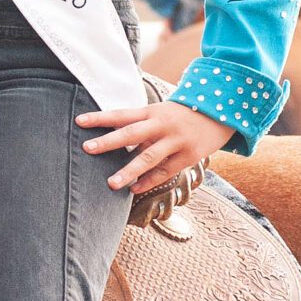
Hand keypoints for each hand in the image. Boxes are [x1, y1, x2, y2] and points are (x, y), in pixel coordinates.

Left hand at [75, 101, 234, 194]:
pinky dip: (149, 180)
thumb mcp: (160, 114)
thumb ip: (140, 127)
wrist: (221, 112)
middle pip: (131, 133)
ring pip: (149, 157)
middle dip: (108, 141)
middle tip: (87, 148)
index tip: (79, 122)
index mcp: (152, 111)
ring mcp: (176, 140)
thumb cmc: (181, 115)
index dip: (100, 118)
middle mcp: (162, 124)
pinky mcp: (189, 156)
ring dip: (129, 170)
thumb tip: (112, 141)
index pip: (121, 114)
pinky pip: (166, 171)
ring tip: (111, 183)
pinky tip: (134, 189)